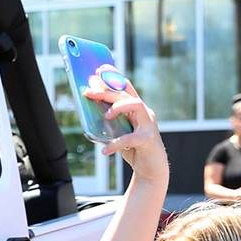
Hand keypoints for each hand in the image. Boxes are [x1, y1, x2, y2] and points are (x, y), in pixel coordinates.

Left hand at [84, 67, 167, 183]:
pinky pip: (130, 138)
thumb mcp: (120, 133)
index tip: (99, 69)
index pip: (126, 88)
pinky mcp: (148, 141)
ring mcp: (149, 125)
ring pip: (136, 105)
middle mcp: (145, 113)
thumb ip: (110, 123)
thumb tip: (88, 114)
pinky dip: (116, 143)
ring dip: (119, 106)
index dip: (114, 76)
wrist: (152, 171)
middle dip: (107, 91)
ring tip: (106, 115)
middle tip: (89, 91)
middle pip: (126, 94)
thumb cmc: (134, 150)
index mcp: (138, 110)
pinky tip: (104, 150)